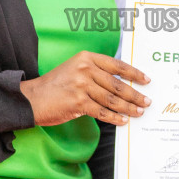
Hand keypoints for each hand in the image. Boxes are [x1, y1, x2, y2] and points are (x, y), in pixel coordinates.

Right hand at [19, 52, 149, 126]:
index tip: (146, 80)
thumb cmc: (56, 85)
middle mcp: (85, 69)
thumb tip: (121, 84)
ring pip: (112, 99)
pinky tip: (123, 121)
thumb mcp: (75, 69)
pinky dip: (114, 118)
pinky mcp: (78, 102)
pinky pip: (102, 112)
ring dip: (128, 108)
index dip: (134, 74)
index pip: (117, 65)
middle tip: (146, 101)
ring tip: (139, 112)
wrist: (32, 98)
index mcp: (87, 58)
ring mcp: (81, 85)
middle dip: (135, 94)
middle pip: (117, 84)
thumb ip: (95, 72)